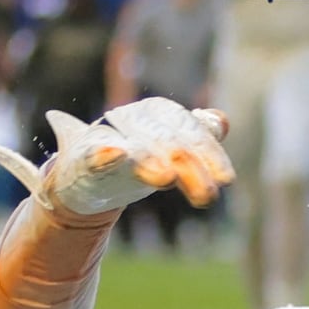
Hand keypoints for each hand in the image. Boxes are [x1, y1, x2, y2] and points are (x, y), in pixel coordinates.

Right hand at [3, 98, 232, 221]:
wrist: (82, 178)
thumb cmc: (136, 160)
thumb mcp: (170, 147)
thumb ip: (197, 133)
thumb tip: (220, 122)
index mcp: (161, 112)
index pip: (192, 131)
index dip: (211, 155)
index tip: (226, 181)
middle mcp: (137, 118)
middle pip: (170, 142)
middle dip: (190, 168)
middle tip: (207, 196)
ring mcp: (109, 135)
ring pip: (137, 148)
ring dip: (152, 160)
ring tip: (166, 178)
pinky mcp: (83, 156)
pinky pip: (95, 152)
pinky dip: (104, 153)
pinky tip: (115, 154)